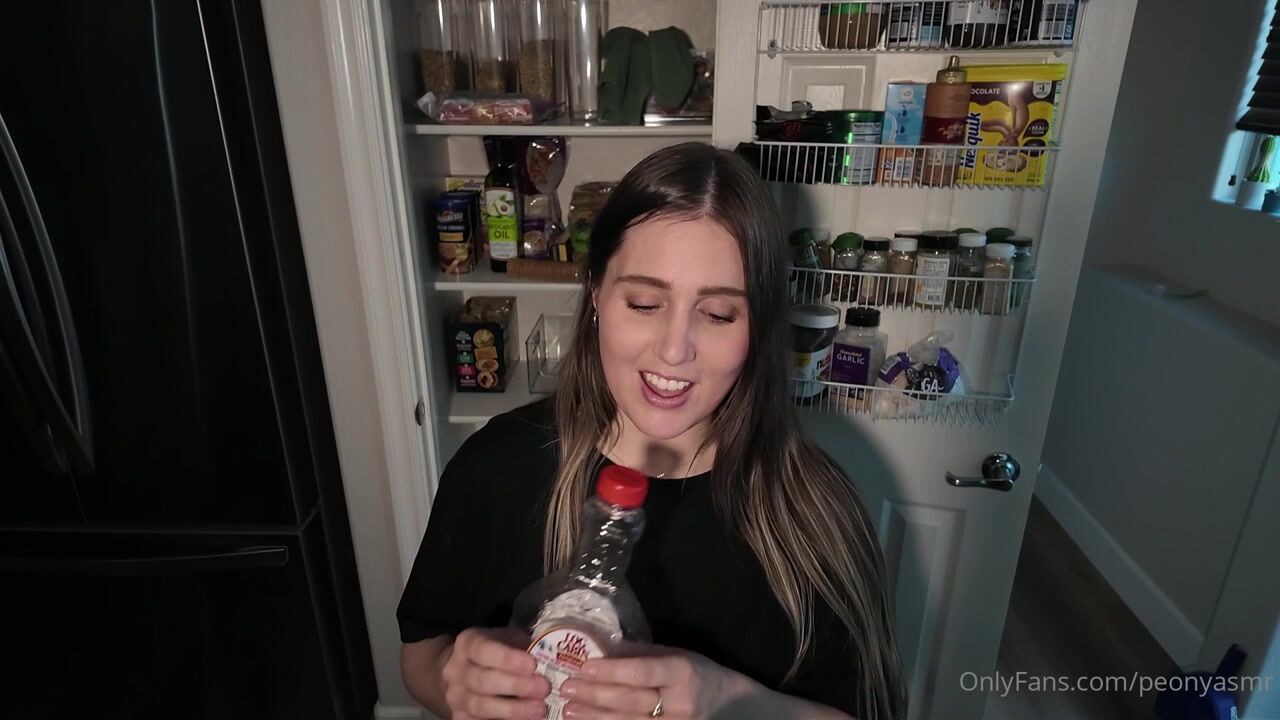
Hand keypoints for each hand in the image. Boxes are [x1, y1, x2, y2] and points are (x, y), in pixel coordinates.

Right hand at [441, 627, 550, 719]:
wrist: (465, 670)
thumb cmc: (496, 651)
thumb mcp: (507, 639)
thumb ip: (523, 646)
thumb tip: (548, 659)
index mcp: (467, 643)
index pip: (484, 650)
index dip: (508, 659)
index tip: (532, 665)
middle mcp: (455, 670)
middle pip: (483, 681)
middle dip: (516, 686)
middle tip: (544, 689)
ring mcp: (456, 696)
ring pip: (481, 706)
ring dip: (513, 710)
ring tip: (540, 709)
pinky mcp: (459, 717)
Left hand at [559, 646, 748, 719]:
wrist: (733, 708)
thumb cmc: (699, 676)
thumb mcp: (677, 656)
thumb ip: (642, 654)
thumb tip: (602, 646)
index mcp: (683, 672)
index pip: (643, 672)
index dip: (613, 670)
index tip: (584, 666)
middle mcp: (681, 704)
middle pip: (631, 701)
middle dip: (595, 696)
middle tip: (566, 689)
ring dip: (595, 719)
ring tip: (568, 712)